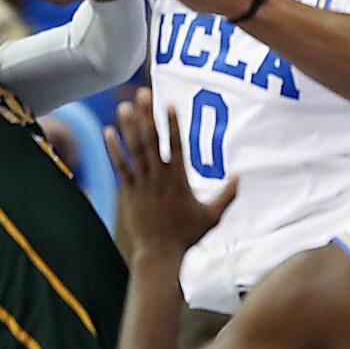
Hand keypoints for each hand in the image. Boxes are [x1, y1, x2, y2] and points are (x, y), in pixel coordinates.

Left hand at [104, 89, 236, 256]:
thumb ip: (227, 195)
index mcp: (179, 180)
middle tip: (142, 94)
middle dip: (147, 115)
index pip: (176, 146)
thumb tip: (241, 176)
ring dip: (129, 126)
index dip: (172, 124)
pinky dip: (114, 148)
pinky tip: (108, 131)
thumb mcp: (213, 217)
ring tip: (123, 106)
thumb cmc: (187, 236)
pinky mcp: (128, 191)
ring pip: (134, 149)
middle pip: (152, 140)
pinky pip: (120, 166)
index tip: (170, 104)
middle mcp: (159, 177)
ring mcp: (142, 183)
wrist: (160, 254)